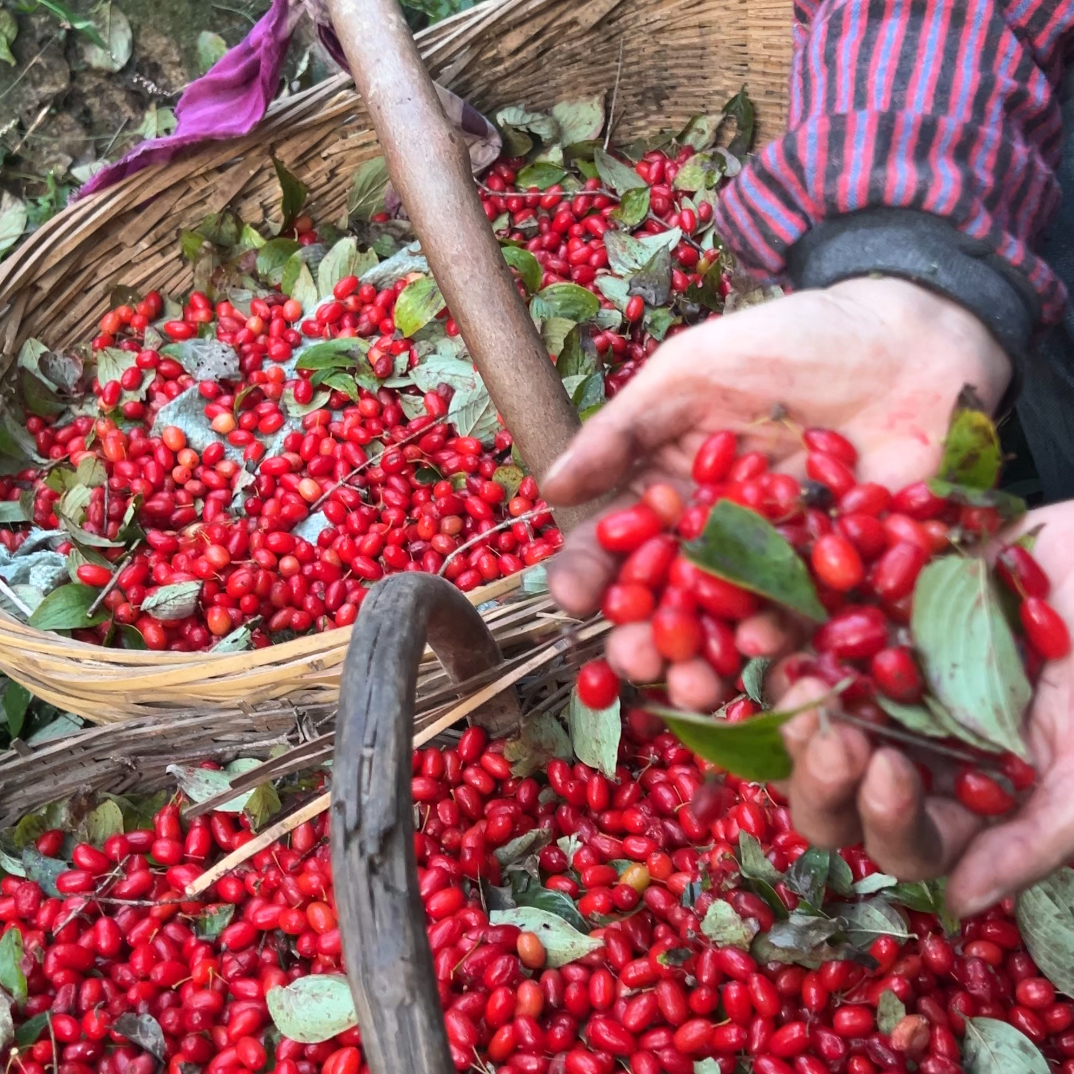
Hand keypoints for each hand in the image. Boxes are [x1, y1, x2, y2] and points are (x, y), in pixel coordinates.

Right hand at [543, 276, 1010, 701]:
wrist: (908, 341)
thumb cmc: (788, 343)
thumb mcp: (692, 372)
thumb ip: (624, 429)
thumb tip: (551, 487)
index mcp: (670, 495)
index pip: (617, 545)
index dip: (589, 572)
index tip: (572, 596)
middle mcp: (717, 541)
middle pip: (669, 601)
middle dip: (646, 637)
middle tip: (634, 658)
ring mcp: (780, 565)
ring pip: (734, 625)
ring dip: (712, 663)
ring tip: (697, 687)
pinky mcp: (845, 578)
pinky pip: (815, 619)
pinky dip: (792, 642)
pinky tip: (771, 657)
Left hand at [781, 501, 1073, 917]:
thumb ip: (1035, 835)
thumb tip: (958, 900)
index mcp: (956, 796)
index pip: (901, 840)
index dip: (884, 818)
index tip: (895, 771)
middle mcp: (902, 746)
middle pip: (830, 789)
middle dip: (819, 772)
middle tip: (833, 731)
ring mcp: (871, 684)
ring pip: (804, 714)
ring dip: (789, 707)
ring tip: (799, 678)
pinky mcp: (852, 619)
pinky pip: (798, 631)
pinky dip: (776, 630)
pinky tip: (763, 625)